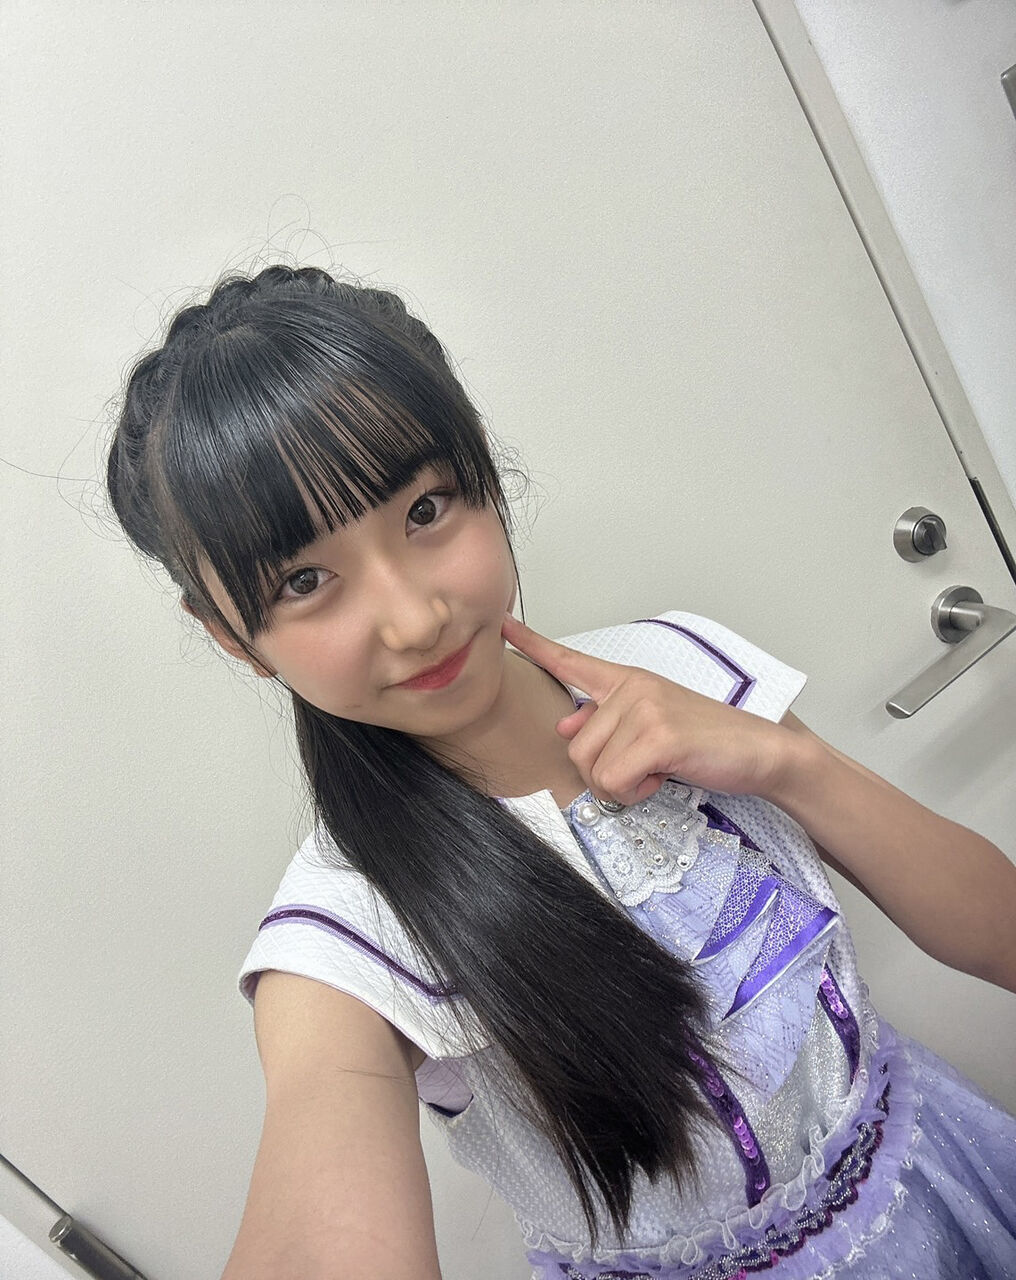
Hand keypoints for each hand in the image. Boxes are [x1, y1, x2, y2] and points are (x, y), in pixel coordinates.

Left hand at [502, 612, 793, 807]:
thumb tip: (565, 723)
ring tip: (656, 770)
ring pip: (592, 768)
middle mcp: (631, 688)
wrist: (760, 751)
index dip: (533, 645)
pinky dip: (636, 793)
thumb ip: (605, 724)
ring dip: (621, 786)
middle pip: (575, 747)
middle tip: (644, 768)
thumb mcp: (650, 728)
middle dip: (603, 773)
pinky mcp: (658, 735)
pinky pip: (616, 781)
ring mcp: (645, 708)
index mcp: (628, 682)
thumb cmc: (706, 742)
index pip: (571, 661)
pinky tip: (662, 777)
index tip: (503, 626)